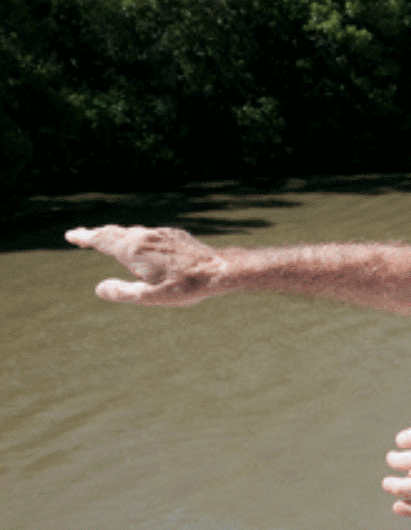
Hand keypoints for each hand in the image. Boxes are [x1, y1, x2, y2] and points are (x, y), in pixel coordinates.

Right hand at [65, 225, 229, 304]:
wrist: (220, 270)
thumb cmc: (186, 286)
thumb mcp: (150, 297)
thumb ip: (123, 292)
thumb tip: (100, 288)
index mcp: (134, 250)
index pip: (102, 240)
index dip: (85, 237)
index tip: (71, 235)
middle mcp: (145, 237)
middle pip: (114, 233)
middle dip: (97, 234)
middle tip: (83, 236)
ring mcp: (161, 234)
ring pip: (132, 232)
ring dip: (117, 235)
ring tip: (108, 239)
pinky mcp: (175, 236)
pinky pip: (148, 234)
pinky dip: (136, 237)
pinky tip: (141, 244)